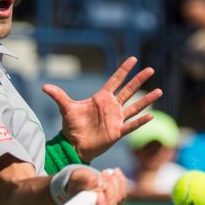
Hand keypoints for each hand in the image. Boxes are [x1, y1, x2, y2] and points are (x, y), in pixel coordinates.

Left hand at [43, 57, 162, 161]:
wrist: (74, 145)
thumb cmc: (71, 126)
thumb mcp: (66, 108)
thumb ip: (59, 96)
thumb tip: (44, 86)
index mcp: (101, 98)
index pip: (115, 80)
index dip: (123, 70)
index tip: (133, 59)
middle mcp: (111, 107)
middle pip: (129, 90)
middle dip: (139, 80)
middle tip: (150, 69)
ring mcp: (116, 119)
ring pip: (134, 106)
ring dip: (146, 99)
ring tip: (159, 91)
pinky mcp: (117, 132)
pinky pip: (132, 125)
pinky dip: (141, 121)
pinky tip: (151, 115)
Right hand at [66, 167, 127, 204]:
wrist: (80, 185)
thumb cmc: (75, 185)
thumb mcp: (75, 178)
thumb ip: (84, 179)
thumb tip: (96, 181)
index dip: (101, 204)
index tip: (99, 191)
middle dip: (109, 187)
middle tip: (103, 174)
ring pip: (119, 199)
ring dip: (115, 182)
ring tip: (106, 172)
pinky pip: (123, 195)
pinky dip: (120, 182)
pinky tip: (115, 173)